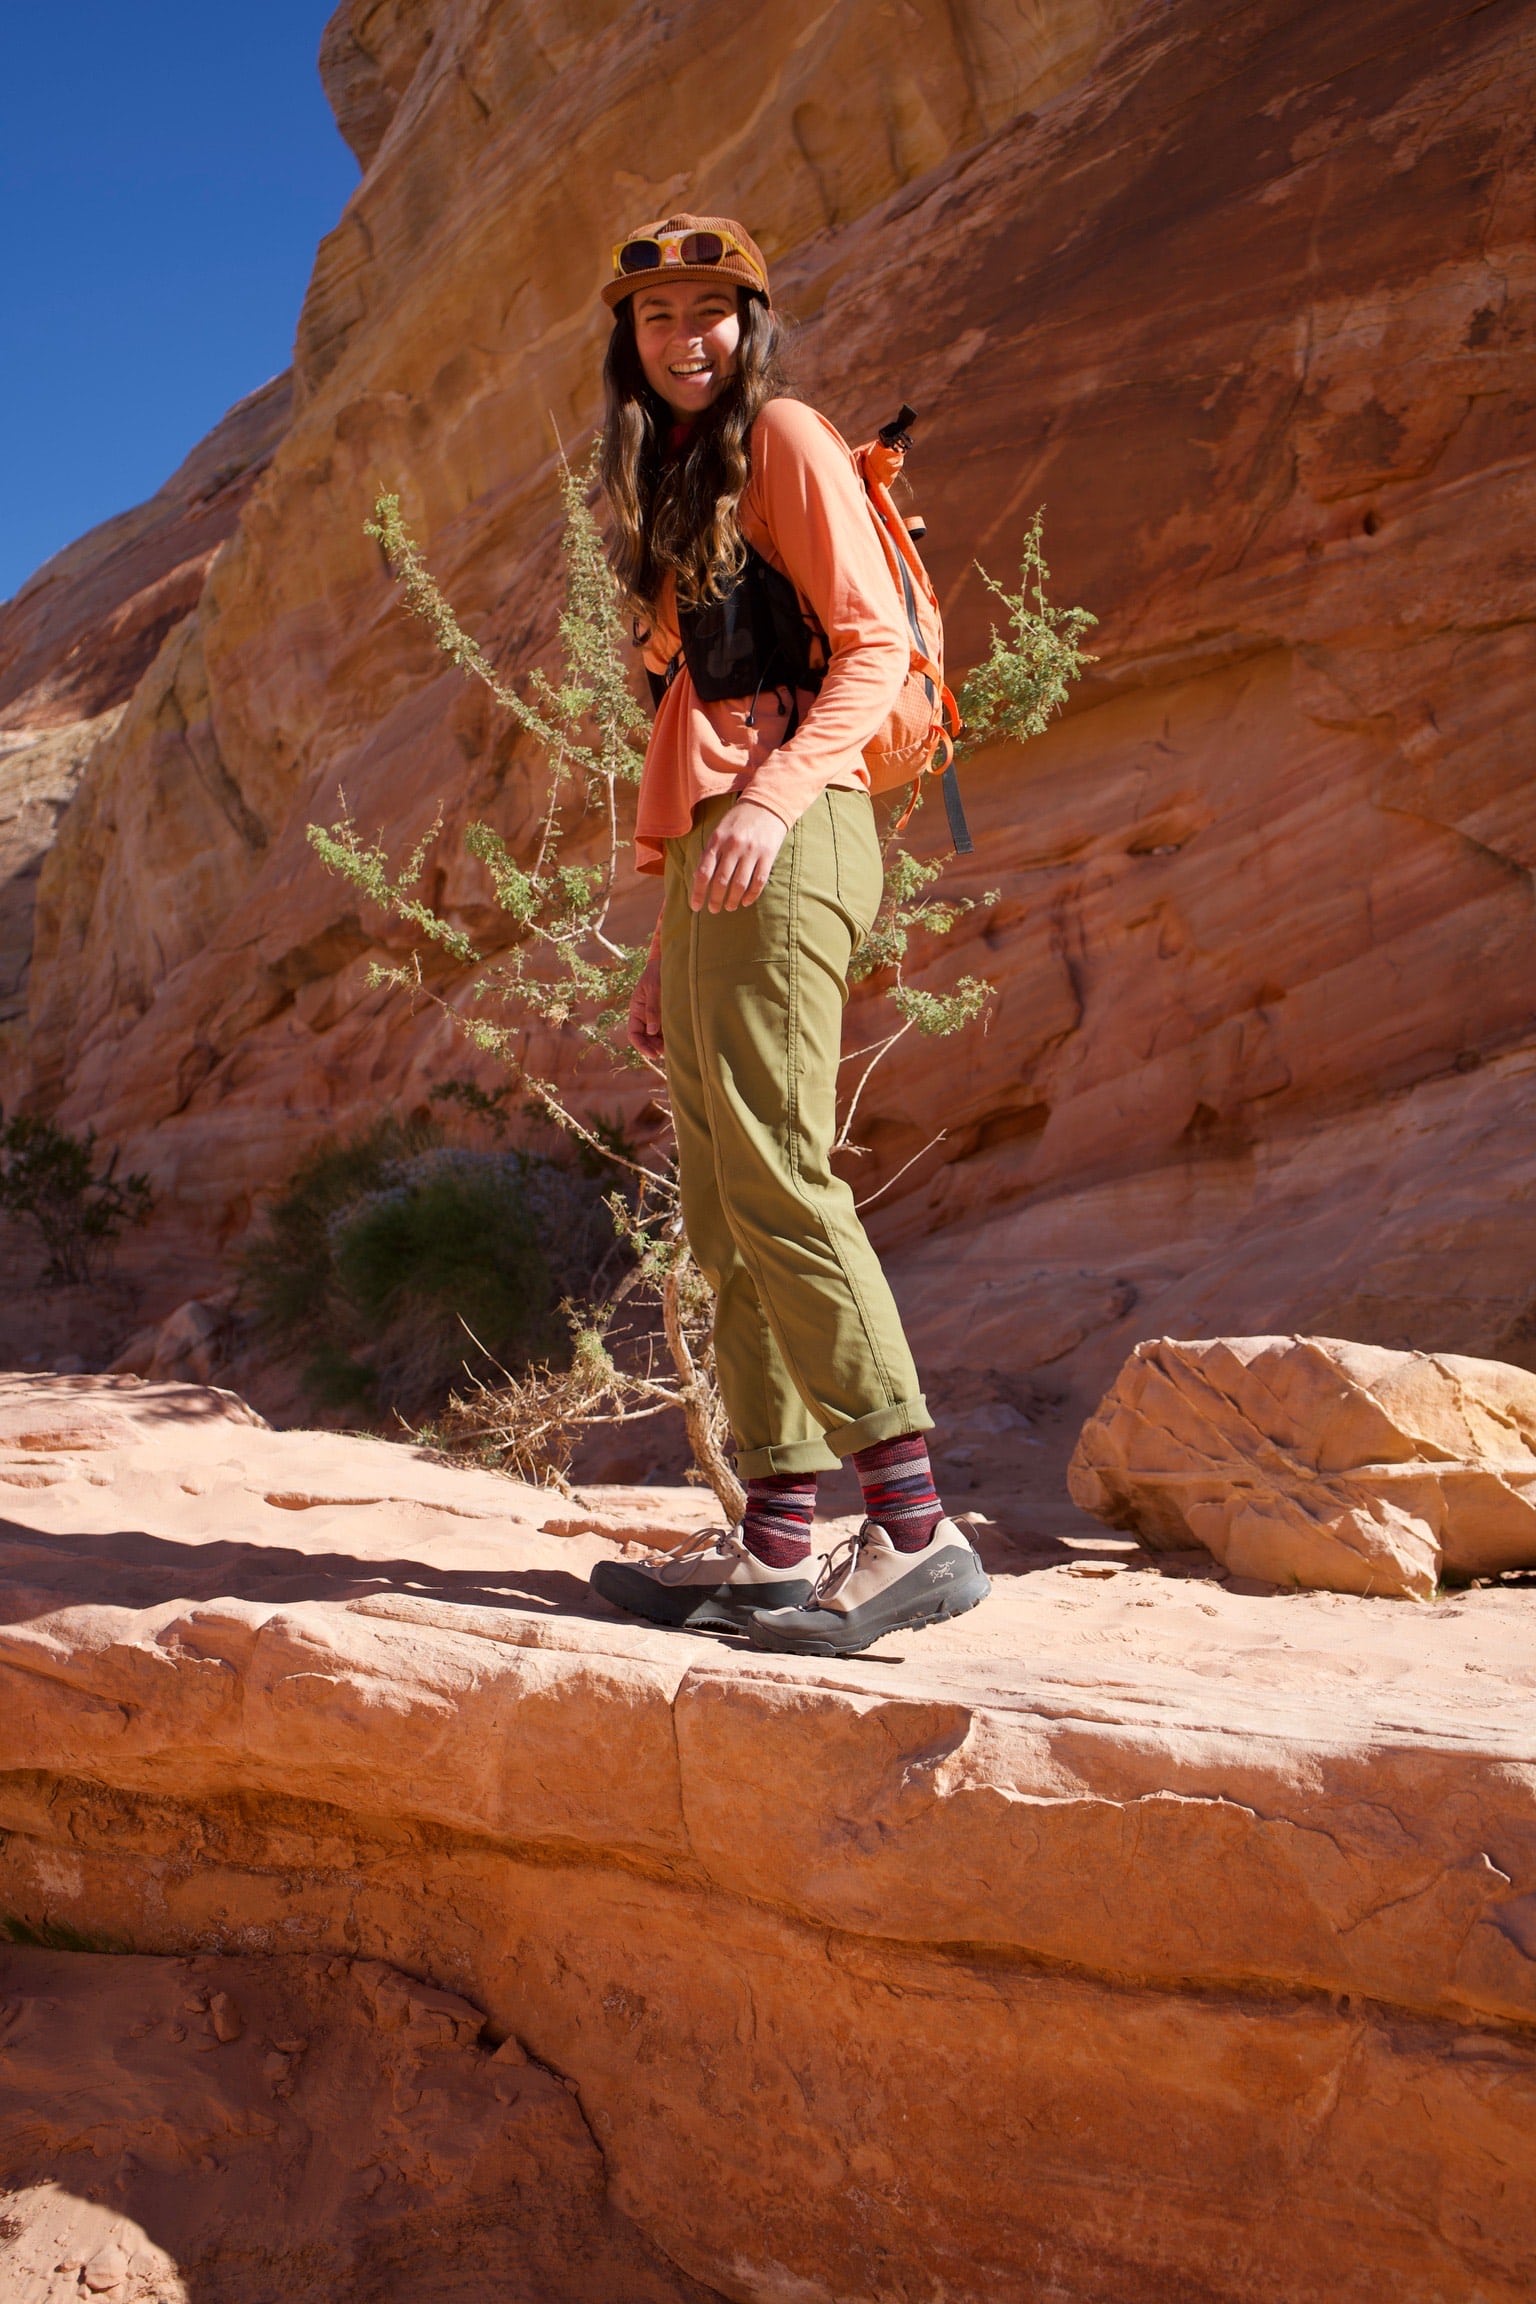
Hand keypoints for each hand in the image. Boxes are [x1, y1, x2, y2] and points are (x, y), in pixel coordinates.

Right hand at [628, 947, 663, 1061]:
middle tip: (667, 1054)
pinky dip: (671, 1036)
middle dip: (654, 1047)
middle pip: (646, 1038)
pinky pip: (667, 1029)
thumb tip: (652, 1032)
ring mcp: (656, 1014)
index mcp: (636, 1009)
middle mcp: (645, 1015)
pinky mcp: (667, 1013)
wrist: (668, 959)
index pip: (634, 1033)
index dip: (641, 1046)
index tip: (653, 1054)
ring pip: (657, 1036)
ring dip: (663, 1044)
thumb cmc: (658, 971)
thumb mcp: (654, 989)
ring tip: (674, 1049)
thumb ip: (653, 1009)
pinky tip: (679, 1040)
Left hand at [691, 799, 787, 913]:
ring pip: (739, 884)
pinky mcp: (768, 855)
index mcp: (718, 840)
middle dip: (715, 899)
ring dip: (732, 900)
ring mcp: (752, 851)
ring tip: (729, 907)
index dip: (698, 892)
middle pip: (721, 881)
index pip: (704, 872)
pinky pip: (758, 881)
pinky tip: (745, 901)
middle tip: (713, 910)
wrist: (767, 804)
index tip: (696, 906)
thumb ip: (709, 853)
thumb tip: (698, 877)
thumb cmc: (739, 820)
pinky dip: (751, 895)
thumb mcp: (719, 831)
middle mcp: (733, 846)